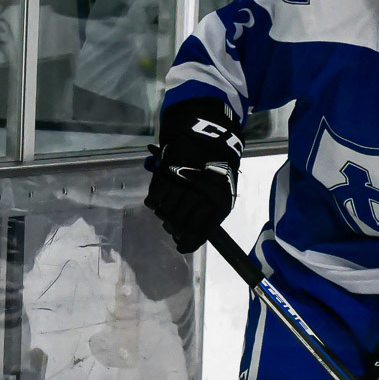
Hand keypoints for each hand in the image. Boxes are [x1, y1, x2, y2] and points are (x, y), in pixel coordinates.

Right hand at [143, 98, 242, 253]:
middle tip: (173, 229)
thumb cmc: (217, 165)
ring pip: (166, 212)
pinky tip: (157, 202)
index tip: (183, 245)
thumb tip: (196, 232)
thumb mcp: (224, 189)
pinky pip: (155, 197)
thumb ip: (211, 210)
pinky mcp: (166, 174)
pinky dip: (154, 202)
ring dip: (164, 216)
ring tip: (166, 214)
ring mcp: (181, 185)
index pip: (201, 230)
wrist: (208, 133)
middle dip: (176, 229)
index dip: (190, 241)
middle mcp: (200, 195)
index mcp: (218, 201)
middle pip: (181, 223)